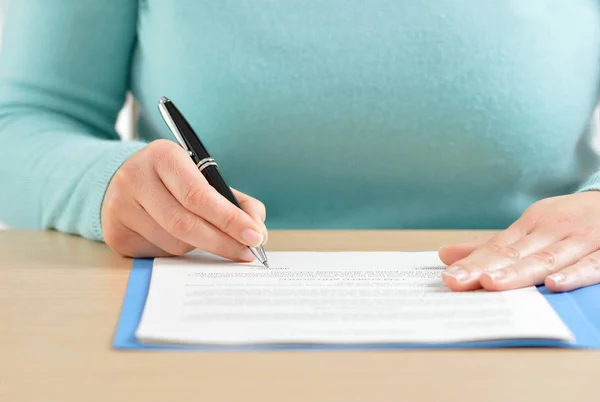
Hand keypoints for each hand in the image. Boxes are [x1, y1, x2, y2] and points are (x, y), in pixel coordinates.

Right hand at [101, 139, 267, 258]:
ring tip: (206, 236)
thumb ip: (235, 200)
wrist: (123, 181)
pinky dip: (178, 253)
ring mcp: (120, 207)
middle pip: (185, 223)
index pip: (199, 195)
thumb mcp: (203, 177)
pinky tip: (179, 239)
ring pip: (173, 243)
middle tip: (247, 253)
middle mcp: (134, 178)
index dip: (229, 219)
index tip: (255, 236)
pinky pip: (158, 255)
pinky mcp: (115, 233)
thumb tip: (257, 231)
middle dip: (222, 241)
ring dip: (199, 247)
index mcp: (162, 155)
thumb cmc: (175, 181)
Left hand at [439, 191, 599, 292]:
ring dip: (519, 272)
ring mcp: (580, 240)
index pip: (496, 247)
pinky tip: (554, 284)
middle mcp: (552, 230)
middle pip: (514, 253)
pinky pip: (591, 265)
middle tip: (456, 281)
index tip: (448, 277)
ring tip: (491, 283)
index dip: (472, 263)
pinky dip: (574, 274)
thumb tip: (446, 255)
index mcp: (531, 225)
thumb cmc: (571, 220)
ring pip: (546, 258)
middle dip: (484, 268)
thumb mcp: (531, 226)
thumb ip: (491, 245)